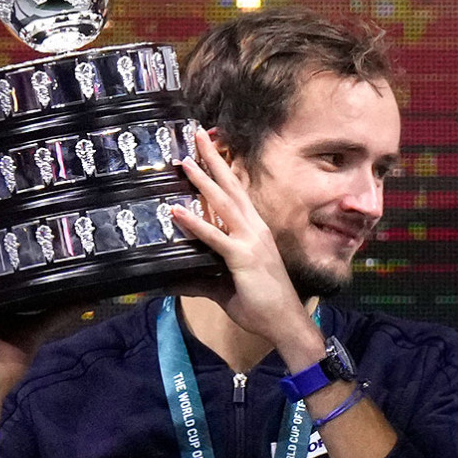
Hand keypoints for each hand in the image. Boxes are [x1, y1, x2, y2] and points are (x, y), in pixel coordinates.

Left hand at [170, 130, 317, 353]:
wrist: (285, 322)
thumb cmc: (261, 305)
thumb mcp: (225, 289)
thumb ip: (201, 279)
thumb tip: (172, 279)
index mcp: (254, 232)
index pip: (236, 194)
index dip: (222, 171)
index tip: (208, 149)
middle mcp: (254, 230)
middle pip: (231, 188)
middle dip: (214, 161)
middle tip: (197, 135)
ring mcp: (250, 242)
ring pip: (223, 204)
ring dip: (203, 181)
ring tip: (184, 161)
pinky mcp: (243, 258)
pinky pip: (214, 237)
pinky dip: (195, 223)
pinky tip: (176, 211)